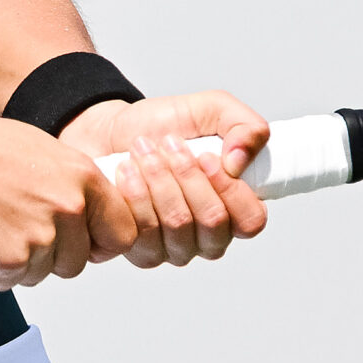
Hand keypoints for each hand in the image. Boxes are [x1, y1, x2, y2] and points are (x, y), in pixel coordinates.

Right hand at [0, 112, 137, 289]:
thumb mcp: (38, 152)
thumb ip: (72, 183)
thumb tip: (95, 213)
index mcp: (83, 175)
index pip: (123, 233)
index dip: (101, 244)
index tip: (83, 242)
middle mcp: (70, 204)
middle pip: (80, 261)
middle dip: (52, 256)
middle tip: (16, 228)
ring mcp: (44, 233)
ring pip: (46, 274)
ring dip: (20, 262)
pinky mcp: (13, 258)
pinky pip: (12, 282)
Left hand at [61, 93, 269, 267]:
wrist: (111, 132)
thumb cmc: (164, 126)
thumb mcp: (213, 109)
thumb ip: (245, 126)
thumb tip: (240, 161)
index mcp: (236, 207)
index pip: (251, 220)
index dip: (231, 189)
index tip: (205, 156)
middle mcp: (211, 235)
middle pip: (213, 222)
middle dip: (187, 175)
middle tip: (168, 143)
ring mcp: (179, 248)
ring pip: (178, 225)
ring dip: (159, 178)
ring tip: (143, 149)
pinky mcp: (145, 253)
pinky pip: (145, 233)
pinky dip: (135, 194)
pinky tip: (127, 171)